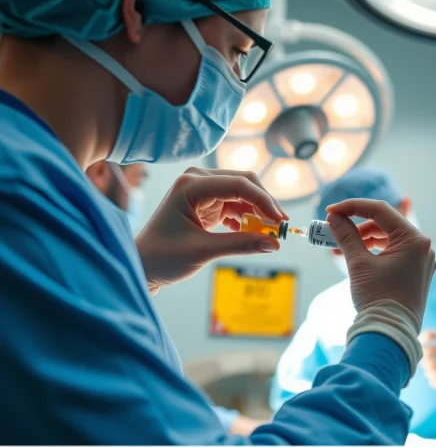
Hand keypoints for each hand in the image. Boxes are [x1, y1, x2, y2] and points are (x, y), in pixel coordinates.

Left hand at [135, 167, 287, 292]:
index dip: (264, 202)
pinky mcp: (206, 203)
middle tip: (281, 227)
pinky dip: (247, 218)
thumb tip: (275, 244)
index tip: (281, 222)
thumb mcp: (204, 251)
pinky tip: (255, 233)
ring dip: (258, 212)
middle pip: (244, 183)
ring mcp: (202, 190)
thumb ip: (241, 244)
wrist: (143, 265)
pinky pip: (235, 205)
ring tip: (271, 233)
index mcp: (191, 185)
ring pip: (242, 194)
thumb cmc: (163, 256)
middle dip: (265, 204)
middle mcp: (197, 181)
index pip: (239, 185)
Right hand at [325, 199, 435, 315]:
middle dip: (356, 227)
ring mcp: (421, 260)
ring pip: (387, 239)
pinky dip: (373, 252)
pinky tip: (354, 257)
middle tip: (332, 232)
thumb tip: (335, 217)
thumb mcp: (359, 263)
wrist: (390, 335)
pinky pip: (393, 253)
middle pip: (384, 225)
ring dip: (362, 240)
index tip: (331, 210)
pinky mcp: (416, 272)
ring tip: (339, 249)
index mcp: (414, 239)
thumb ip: (346, 236)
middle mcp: (422, 247)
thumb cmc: (378, 298)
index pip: (380, 211)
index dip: (352, 207)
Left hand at [421, 330, 435, 395]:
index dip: (421, 350)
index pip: (433, 347)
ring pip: (435, 374)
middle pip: (432, 361)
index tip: (418, 351)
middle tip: (421, 362)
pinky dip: (433, 381)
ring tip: (427, 371)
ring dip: (427, 373)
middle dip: (423, 362)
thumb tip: (418, 337)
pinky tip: (432, 379)